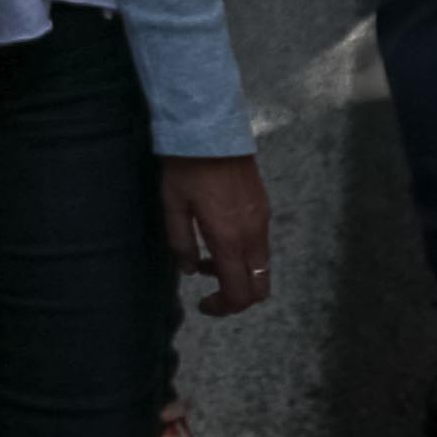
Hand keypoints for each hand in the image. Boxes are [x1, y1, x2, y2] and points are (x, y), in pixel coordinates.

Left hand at [160, 152, 272, 316]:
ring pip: (261, 266)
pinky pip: (260, 244)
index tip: (203, 305)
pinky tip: (219, 236)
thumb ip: (181, 243)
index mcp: (229, 239)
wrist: (211, 128)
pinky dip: (244, 254)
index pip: (239, 293)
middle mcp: (253, 234)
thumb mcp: (173, 206)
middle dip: (237, 297)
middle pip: (259, 287)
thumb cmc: (186, 168)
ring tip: (208, 258)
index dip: (223, 308)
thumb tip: (190, 270)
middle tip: (211, 290)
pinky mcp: (263, 206)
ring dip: (239, 273)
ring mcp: (262, 219)